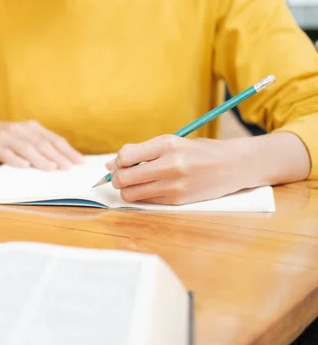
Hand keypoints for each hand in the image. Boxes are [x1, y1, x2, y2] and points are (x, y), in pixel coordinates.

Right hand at [0, 116, 83, 169]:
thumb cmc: (5, 136)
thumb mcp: (24, 135)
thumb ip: (40, 144)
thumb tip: (63, 160)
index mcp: (32, 127)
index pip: (54, 140)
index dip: (68, 150)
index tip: (80, 162)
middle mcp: (21, 130)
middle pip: (42, 144)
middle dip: (57, 156)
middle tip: (69, 168)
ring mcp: (6, 137)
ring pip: (26, 148)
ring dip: (40, 159)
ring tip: (51, 168)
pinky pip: (5, 153)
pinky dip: (15, 159)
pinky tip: (24, 166)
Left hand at [105, 135, 247, 204]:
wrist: (234, 165)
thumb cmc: (199, 152)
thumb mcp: (172, 142)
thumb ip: (141, 152)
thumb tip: (110, 165)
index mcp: (167, 144)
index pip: (125, 156)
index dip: (119, 161)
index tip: (124, 162)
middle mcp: (170, 164)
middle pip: (124, 178)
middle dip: (117, 178)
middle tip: (123, 176)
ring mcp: (174, 185)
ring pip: (131, 194)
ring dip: (127, 190)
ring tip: (136, 183)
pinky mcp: (177, 201)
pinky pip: (145, 201)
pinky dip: (142, 196)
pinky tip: (152, 188)